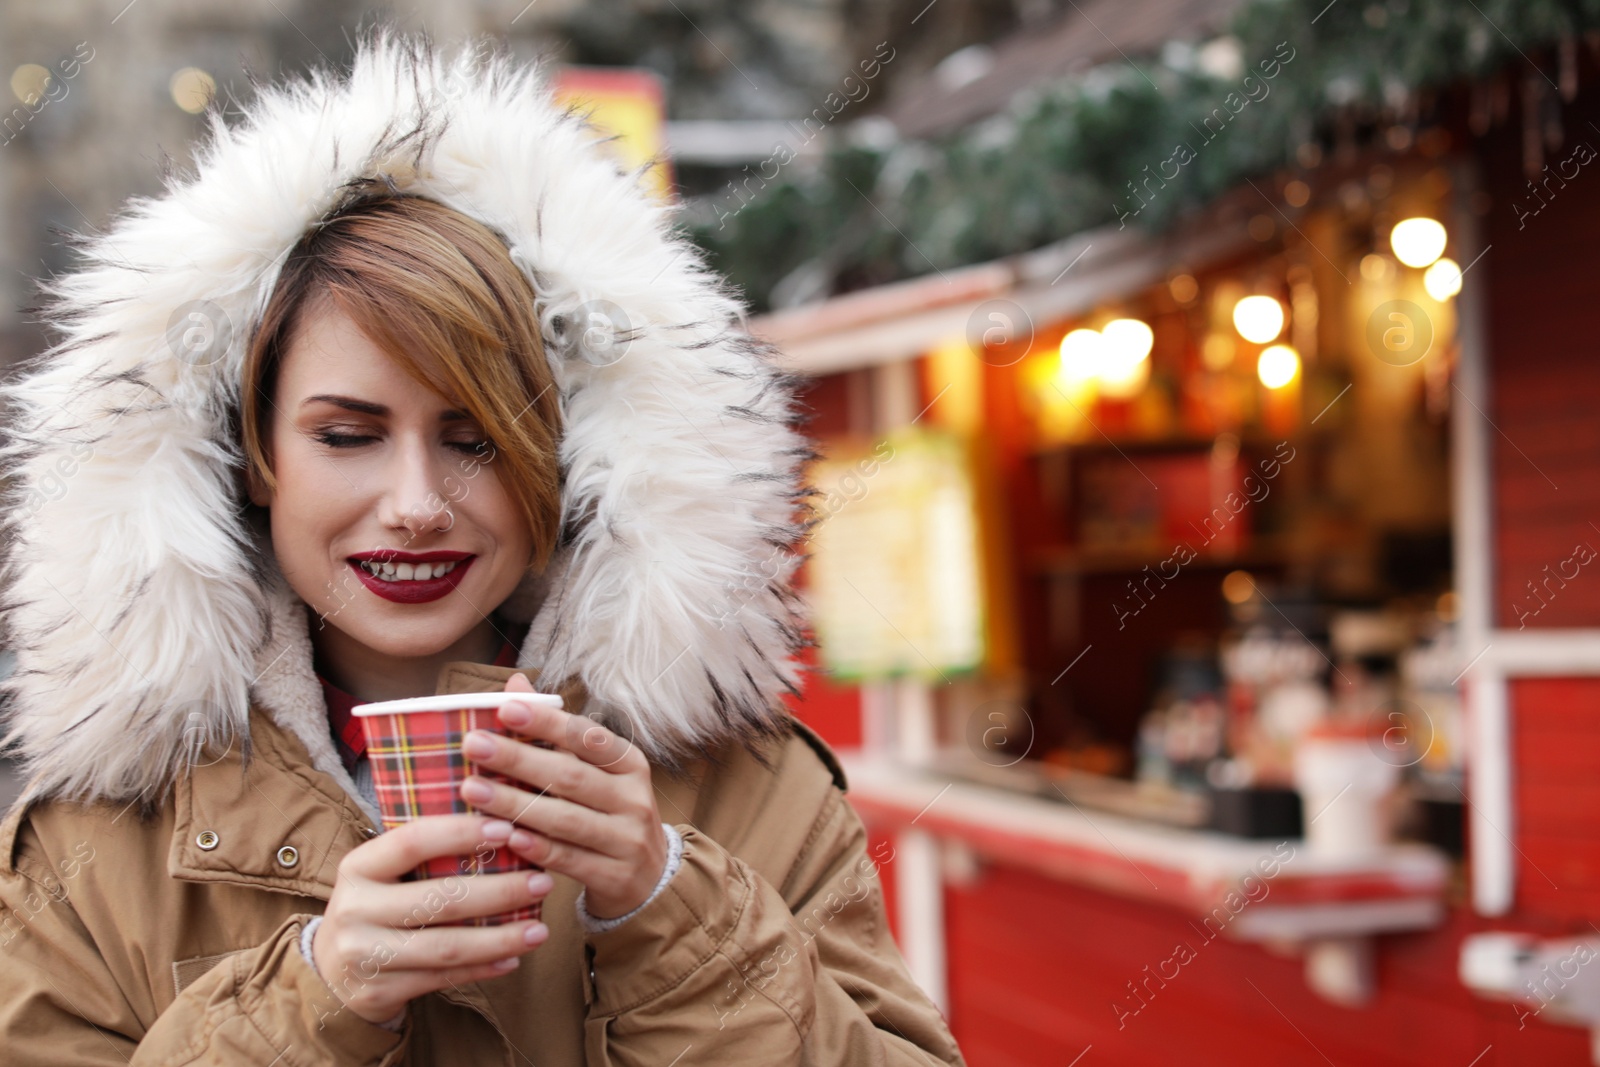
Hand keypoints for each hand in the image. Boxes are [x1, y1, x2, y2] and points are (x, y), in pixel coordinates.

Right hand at [311, 814, 555, 1025]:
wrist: (329, 973)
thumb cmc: (374, 905)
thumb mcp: (381, 872)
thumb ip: (424, 850)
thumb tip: (500, 817)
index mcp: (357, 867)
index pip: (413, 841)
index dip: (461, 833)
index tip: (509, 828)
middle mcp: (355, 909)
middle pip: (439, 899)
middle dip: (500, 891)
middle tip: (543, 882)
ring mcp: (364, 955)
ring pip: (447, 947)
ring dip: (501, 938)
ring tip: (540, 929)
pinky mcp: (379, 992)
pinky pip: (442, 979)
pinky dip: (483, 969)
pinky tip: (514, 958)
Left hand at [459, 671, 668, 919]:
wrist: (650, 878)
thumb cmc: (609, 813)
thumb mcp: (594, 772)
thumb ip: (556, 733)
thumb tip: (516, 684)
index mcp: (629, 764)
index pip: (588, 736)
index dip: (548, 721)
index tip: (505, 708)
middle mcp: (633, 798)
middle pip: (571, 776)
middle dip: (519, 759)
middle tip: (473, 744)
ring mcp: (627, 840)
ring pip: (565, 819)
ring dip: (515, 804)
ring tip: (473, 789)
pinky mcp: (615, 876)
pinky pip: (569, 859)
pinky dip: (535, 847)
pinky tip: (504, 835)